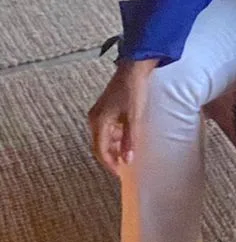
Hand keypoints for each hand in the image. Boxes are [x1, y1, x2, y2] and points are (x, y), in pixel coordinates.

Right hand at [88, 58, 156, 174]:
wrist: (134, 68)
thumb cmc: (133, 91)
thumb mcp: (134, 117)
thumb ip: (129, 140)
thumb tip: (127, 160)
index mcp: (98, 122)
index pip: (100, 150)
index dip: (109, 163)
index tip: (119, 173)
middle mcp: (95, 118)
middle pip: (100, 144)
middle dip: (110, 156)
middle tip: (123, 166)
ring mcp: (99, 112)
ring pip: (104, 136)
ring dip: (114, 146)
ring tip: (127, 153)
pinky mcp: (106, 108)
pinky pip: (108, 128)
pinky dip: (116, 136)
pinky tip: (127, 138)